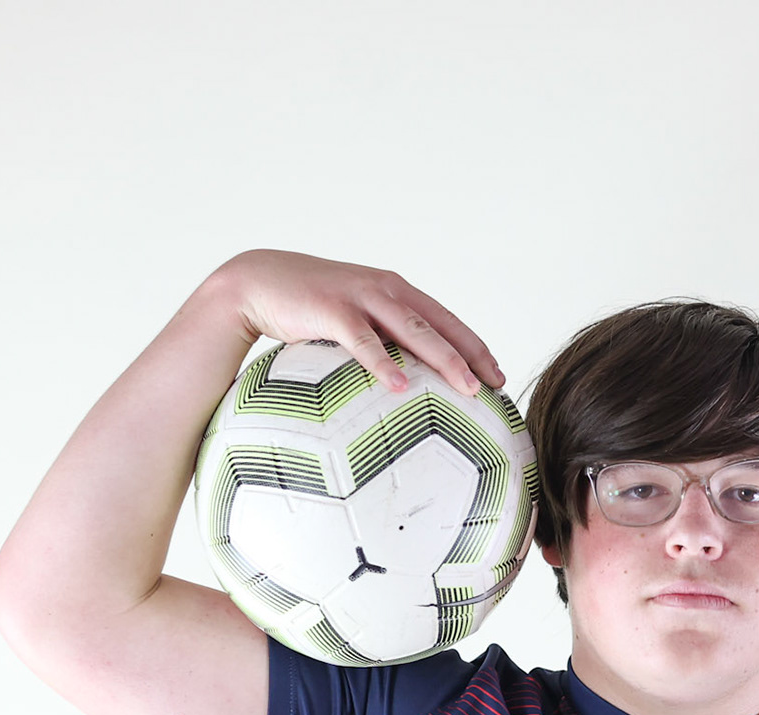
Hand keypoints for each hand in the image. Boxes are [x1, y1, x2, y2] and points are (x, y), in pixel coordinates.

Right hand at [213, 248, 504, 397]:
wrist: (259, 282)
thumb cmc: (309, 310)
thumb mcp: (353, 321)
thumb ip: (379, 341)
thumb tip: (402, 387)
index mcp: (397, 293)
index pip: (447, 321)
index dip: (476, 348)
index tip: (499, 377)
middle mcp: (387, 290)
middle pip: (440, 326)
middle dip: (472, 356)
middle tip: (495, 387)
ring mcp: (361, 297)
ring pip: (413, 331)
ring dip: (444, 360)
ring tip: (468, 388)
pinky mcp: (332, 310)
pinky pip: (363, 341)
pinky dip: (383, 363)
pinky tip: (399, 387)